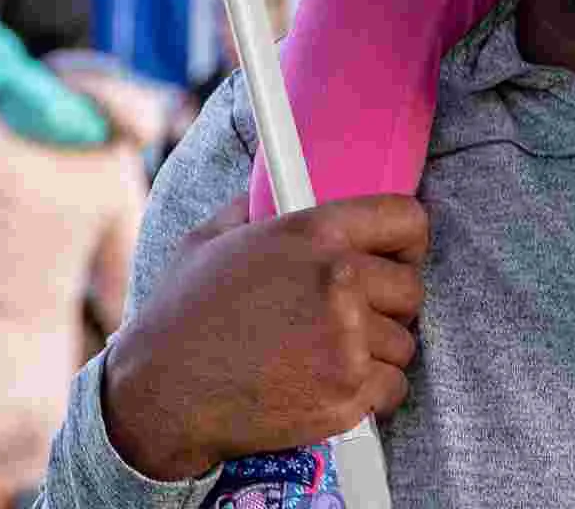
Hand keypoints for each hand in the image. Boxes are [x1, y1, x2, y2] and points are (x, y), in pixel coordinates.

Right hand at [102, 193, 428, 482]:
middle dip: (390, 302)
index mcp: (314, 231)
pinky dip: (372, 392)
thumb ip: (256, 204)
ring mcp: (345, 341)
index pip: (406, 219)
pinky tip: (334, 383)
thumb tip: (276, 179)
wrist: (163, 394)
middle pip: (412, 287)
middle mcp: (338, 280)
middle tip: (358, 312)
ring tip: (334, 351)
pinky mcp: (346, 395)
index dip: (406, 239)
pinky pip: (394, 388)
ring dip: (378, 350)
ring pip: (404, 342)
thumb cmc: (183, 313)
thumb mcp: (213, 236)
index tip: (397, 255)